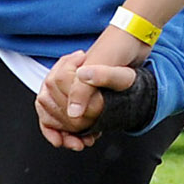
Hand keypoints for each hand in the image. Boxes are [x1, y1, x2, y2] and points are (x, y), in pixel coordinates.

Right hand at [35, 37, 143, 151]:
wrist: (136, 40)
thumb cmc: (117, 48)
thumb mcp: (102, 68)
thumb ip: (83, 90)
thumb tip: (73, 113)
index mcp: (63, 72)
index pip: (47, 101)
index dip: (54, 122)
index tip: (65, 136)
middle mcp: (68, 80)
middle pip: (51, 110)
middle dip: (61, 130)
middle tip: (77, 143)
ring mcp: (78, 86)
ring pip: (61, 114)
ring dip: (68, 132)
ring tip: (82, 143)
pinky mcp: (89, 93)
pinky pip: (76, 114)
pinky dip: (79, 128)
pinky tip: (88, 137)